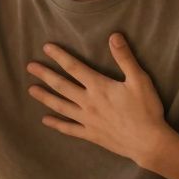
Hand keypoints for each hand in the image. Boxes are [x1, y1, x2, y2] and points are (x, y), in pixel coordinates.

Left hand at [26, 33, 175, 167]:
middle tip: (30, 67)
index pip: (74, 67)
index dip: (59, 56)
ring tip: (31, 90)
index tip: (46, 48)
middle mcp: (88, 102)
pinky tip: (45, 120)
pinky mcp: (90, 134)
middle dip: (45, 74)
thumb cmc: (146, 110)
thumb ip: (125, 58)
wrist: (148, 142)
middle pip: (61, 86)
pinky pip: (69, 129)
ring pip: (60, 106)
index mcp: (99, 87)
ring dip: (45, 97)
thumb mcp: (139, 80)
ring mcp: (87, 120)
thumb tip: (114, 36)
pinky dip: (56, 124)